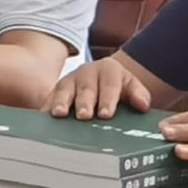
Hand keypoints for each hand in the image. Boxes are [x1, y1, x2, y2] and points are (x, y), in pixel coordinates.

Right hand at [50, 51, 166, 119]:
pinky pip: (49, 97)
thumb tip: (143, 105)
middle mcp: (87, 72)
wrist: (103, 78)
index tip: (106, 114)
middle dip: (84, 102)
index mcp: (108, 70)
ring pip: (65, 90)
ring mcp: (69, 80)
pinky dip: (47, 107)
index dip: (107, 99)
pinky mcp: (55, 90)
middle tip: (84, 116)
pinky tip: (45, 118)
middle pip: (86, 88)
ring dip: (62, 102)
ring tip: (60, 114)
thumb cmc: (119, 89)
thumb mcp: (132, 87)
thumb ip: (139, 95)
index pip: (109, 85)